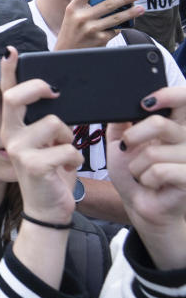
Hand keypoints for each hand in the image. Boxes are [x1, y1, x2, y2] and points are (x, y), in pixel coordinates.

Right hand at [0, 47, 80, 224]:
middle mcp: (10, 135)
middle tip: (55, 93)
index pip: (6, 93)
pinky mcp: (33, 165)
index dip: (7, 71)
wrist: (48, 210)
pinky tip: (67, 168)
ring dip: (69, 137)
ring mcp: (18, 150)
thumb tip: (58, 95)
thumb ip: (46, 120)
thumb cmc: (50, 172)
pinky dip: (75, 158)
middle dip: (37, 88)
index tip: (10, 51)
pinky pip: (67, 148)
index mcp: (13, 127)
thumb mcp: (46, 143)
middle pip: (16, 97)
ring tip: (64, 153)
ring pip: (53, 123)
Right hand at [55, 0, 142, 49]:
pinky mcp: (100, 39)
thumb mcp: (73, 17)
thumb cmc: (73, 31)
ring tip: (140, 9)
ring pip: (116, 18)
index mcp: (73, 8)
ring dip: (130, 13)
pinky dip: (119, 28)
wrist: (67, 53)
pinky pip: (114, 30)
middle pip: (107, 4)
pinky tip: (123, 25)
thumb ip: (86, 7)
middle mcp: (81, 18)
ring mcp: (91, 29)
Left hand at [106, 88, 185, 268]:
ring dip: (137, 165)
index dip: (169, 95)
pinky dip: (145, 178)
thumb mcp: (120, 141)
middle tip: (128, 146)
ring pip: (153, 152)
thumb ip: (121, 120)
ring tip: (142, 172)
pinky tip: (150, 183)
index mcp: (174, 124)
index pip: (184, 100)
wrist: (139, 203)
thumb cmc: (133, 172)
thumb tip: (118, 101)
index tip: (146, 102)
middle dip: (134, 136)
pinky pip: (158, 171)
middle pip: (160, 124)